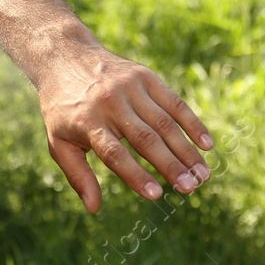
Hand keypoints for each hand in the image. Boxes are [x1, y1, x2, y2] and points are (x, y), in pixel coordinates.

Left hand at [35, 41, 213, 213]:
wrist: (64, 56)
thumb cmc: (62, 108)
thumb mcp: (58, 141)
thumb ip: (77, 175)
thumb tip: (94, 209)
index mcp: (87, 121)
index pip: (115, 153)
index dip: (136, 175)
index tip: (157, 195)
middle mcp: (111, 102)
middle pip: (146, 139)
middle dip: (170, 166)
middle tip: (190, 189)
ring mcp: (130, 87)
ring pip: (164, 123)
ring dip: (186, 150)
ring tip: (203, 175)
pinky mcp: (145, 76)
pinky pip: (173, 102)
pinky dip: (192, 123)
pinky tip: (207, 144)